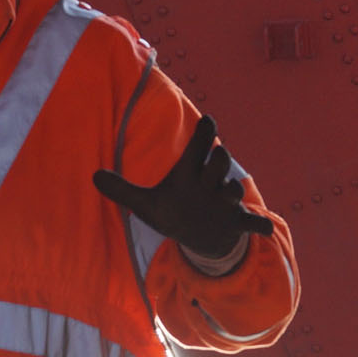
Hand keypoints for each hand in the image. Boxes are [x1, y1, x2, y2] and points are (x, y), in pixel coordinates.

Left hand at [91, 116, 271, 260]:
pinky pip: (251, 223)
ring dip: (232, 191)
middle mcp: (209, 184)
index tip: (208, 120)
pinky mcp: (235, 223)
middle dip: (218, 159)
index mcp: (190, 174)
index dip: (203, 134)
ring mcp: (224, 203)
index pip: (197, 148)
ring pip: (233, 191)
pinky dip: (259, 226)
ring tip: (229, 192)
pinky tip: (265, 231)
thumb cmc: (174, 211)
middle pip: (218, 163)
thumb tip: (92, 176)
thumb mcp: (146, 205)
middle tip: (217, 152)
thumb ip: (121, 190)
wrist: (201, 236)